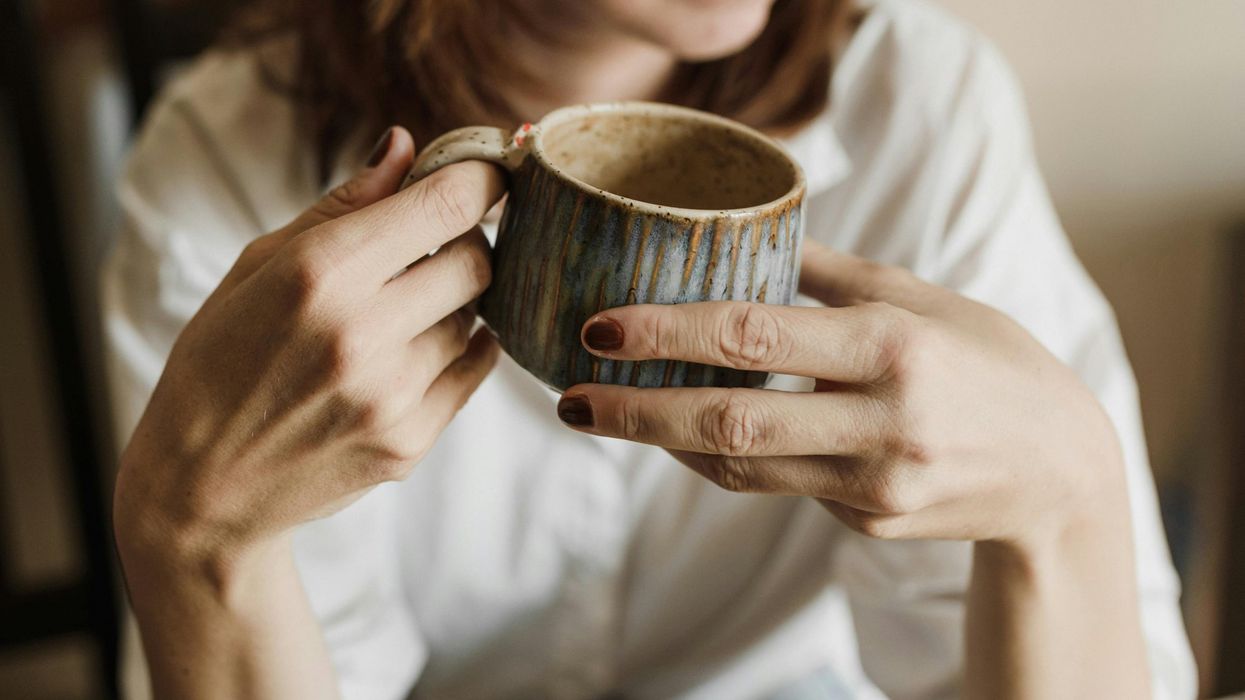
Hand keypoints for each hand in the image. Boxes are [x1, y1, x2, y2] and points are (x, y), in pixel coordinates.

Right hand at [114, 127, 503, 582]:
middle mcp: (362, 332)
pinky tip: (417, 348)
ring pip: (478, 317)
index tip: (487, 175)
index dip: (481, 180)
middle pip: (478, 259)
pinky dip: (461, 348)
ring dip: (455, 302)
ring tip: (402, 311)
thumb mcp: (257, 266)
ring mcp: (392, 394)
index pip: (446, 204)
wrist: (203, 484)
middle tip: (435, 247)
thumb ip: (341, 205)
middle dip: (467, 242)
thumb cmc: (220, 360)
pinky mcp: (410, 441)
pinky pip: (475, 370)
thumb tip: (404, 144)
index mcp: (319, 272)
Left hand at [554, 239, 1125, 549]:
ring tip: (605, 413)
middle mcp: (883, 421)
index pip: (756, 336)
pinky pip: (777, 487)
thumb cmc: (991, 362)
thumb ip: (835, 274)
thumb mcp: (925, 299)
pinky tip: (690, 434)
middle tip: (569, 398)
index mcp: (894, 346)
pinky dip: (727, 459)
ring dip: (665, 441)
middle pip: (731, 421)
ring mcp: (874, 485)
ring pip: (741, 467)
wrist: (1060, 473)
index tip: (601, 328)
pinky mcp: (867, 523)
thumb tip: (752, 235)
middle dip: (637, 412)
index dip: (668, 332)